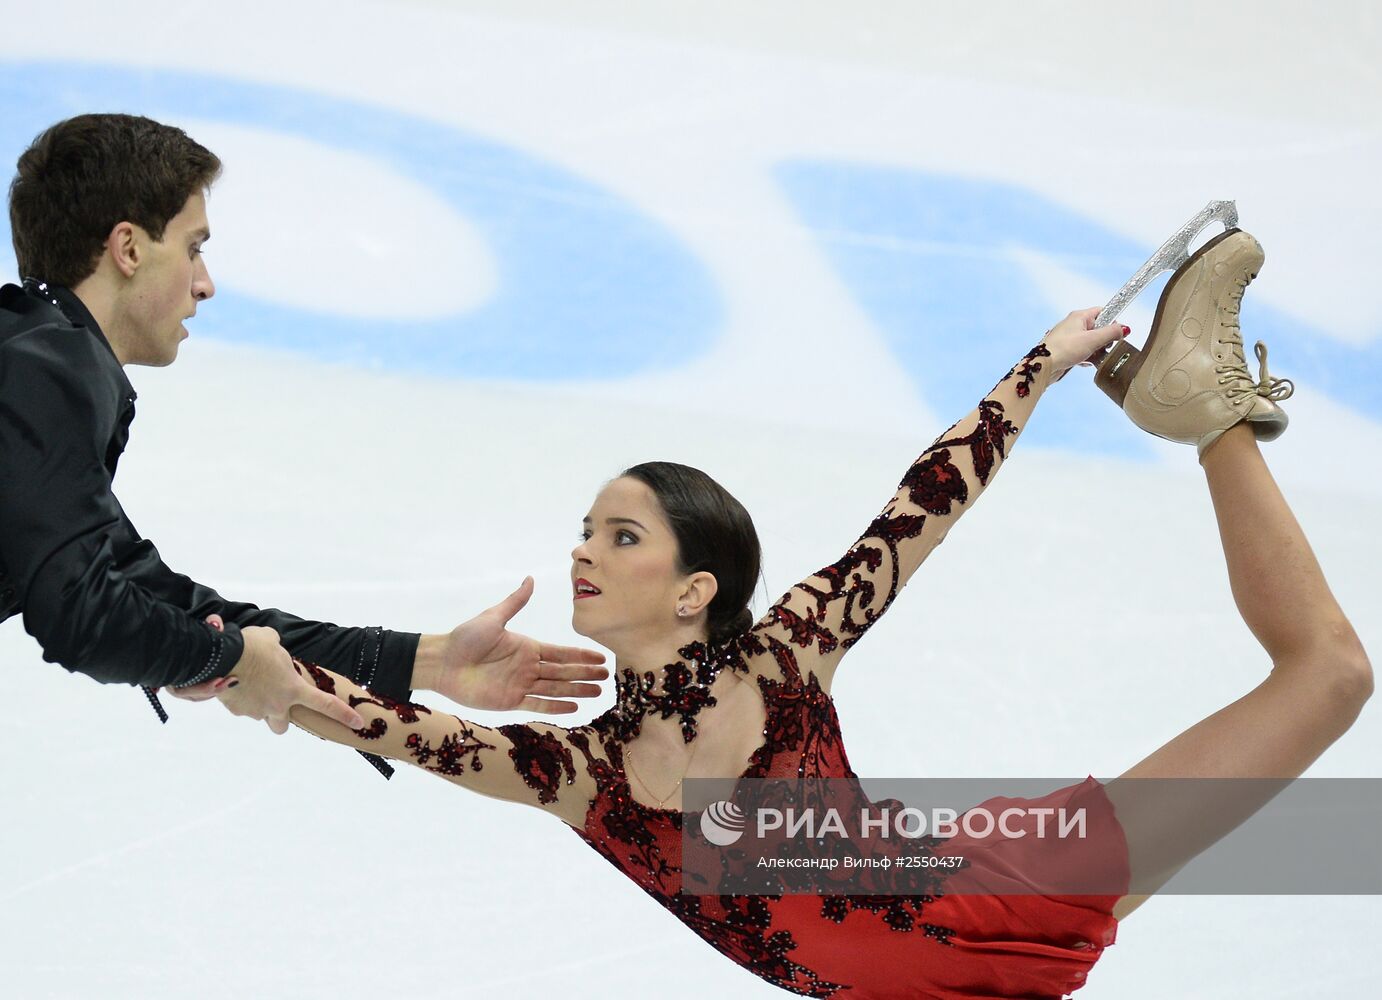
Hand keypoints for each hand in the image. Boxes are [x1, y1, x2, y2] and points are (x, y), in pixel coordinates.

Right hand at [169, 615, 366, 733]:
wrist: (223, 655)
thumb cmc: (253, 645)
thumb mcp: (273, 641)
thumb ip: (278, 650)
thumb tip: (273, 647)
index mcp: (294, 689)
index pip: (326, 705)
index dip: (344, 715)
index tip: (358, 724)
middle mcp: (277, 705)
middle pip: (282, 727)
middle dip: (280, 717)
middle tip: (275, 701)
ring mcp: (256, 711)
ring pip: (260, 716)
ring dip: (258, 705)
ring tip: (249, 683)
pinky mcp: (237, 711)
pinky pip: (242, 707)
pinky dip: (240, 697)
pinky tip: (234, 681)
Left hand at [417, 576, 608, 712]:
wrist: (443, 663)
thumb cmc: (465, 638)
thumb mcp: (493, 617)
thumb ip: (514, 602)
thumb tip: (530, 579)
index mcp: (527, 647)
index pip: (560, 652)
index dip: (581, 655)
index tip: (600, 657)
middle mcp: (527, 667)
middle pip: (563, 671)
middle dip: (585, 674)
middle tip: (607, 677)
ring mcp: (520, 685)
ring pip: (555, 688)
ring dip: (576, 691)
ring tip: (597, 693)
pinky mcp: (510, 701)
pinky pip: (538, 704)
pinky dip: (555, 706)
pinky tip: (573, 708)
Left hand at [1041, 307, 1129, 382]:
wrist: (1043, 366)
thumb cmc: (1064, 349)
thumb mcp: (1093, 339)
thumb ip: (1111, 333)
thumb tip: (1124, 328)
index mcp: (1079, 316)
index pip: (1102, 312)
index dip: (1113, 321)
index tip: (1118, 334)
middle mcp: (1073, 325)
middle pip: (1098, 329)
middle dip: (1104, 340)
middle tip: (1104, 348)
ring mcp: (1069, 338)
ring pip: (1091, 342)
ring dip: (1096, 351)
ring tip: (1094, 358)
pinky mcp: (1066, 350)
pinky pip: (1082, 352)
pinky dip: (1086, 358)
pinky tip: (1085, 363)